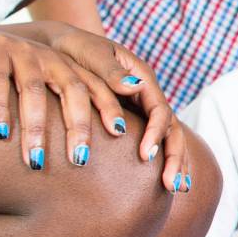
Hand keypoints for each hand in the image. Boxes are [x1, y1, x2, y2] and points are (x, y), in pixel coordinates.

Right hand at [0, 22, 188, 190]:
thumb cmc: (10, 76)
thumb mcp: (42, 87)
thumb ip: (68, 109)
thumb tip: (102, 147)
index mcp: (68, 67)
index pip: (97, 88)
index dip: (110, 109)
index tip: (122, 137)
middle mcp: (50, 57)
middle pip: (73, 89)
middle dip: (78, 126)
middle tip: (80, 161)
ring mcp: (20, 51)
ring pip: (33, 89)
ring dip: (35, 126)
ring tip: (35, 161)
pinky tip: (0, 132)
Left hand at [31, 23, 189, 191]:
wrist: (61, 48)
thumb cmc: (74, 50)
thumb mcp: (91, 54)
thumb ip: (112, 72)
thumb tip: (135, 87)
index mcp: (142, 78)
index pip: (160, 110)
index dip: (156, 133)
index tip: (146, 156)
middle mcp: (148, 95)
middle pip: (172, 128)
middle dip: (175, 156)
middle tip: (171, 184)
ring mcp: (142, 108)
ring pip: (169, 137)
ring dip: (175, 162)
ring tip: (175, 188)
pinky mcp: (134, 119)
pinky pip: (155, 141)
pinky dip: (163, 160)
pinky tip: (165, 182)